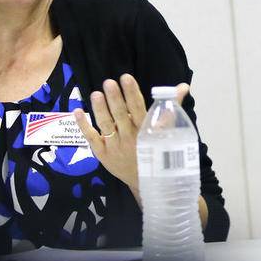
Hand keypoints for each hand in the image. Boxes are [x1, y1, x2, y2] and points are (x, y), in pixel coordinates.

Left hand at [74, 74, 189, 199]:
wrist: (148, 182)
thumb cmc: (158, 151)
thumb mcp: (168, 131)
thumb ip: (171, 106)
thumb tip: (183, 86)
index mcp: (146, 131)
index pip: (138, 109)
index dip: (132, 93)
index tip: (126, 78)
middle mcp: (129, 138)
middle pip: (120, 115)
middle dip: (114, 99)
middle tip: (108, 83)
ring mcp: (114, 146)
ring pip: (106, 125)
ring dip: (100, 109)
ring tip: (95, 94)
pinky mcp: (102, 153)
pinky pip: (91, 138)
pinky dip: (84, 125)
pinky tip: (77, 111)